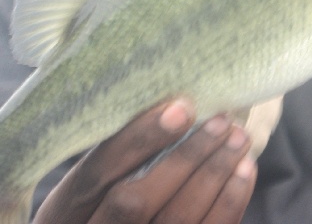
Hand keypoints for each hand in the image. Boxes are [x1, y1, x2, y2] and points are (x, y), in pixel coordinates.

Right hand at [33, 99, 256, 223]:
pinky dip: (230, 201)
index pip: (100, 169)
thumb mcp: (90, 183)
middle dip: (185, 158)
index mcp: (68, 206)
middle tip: (221, 120)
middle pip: (136, 200)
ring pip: (176, 220)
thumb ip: (117, 151)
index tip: (181, 107)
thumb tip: (171, 99)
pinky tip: (244, 171)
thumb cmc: (99, 204)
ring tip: (238, 138)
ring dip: (214, 175)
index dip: (141, 138)